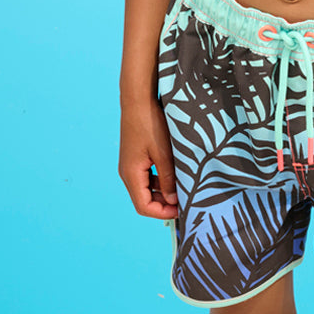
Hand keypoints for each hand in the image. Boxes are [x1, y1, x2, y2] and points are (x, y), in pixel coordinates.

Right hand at [119, 98, 178, 218]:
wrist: (138, 100)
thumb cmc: (150, 124)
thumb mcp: (164, 154)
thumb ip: (168, 179)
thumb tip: (173, 201)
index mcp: (131, 174)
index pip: (143, 207)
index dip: (163, 213)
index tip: (182, 211)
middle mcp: (127, 173)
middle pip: (144, 200)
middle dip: (164, 205)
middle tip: (185, 202)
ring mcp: (130, 165)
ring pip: (146, 189)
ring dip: (163, 194)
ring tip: (182, 191)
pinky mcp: (135, 158)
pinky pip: (146, 177)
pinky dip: (159, 182)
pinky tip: (174, 177)